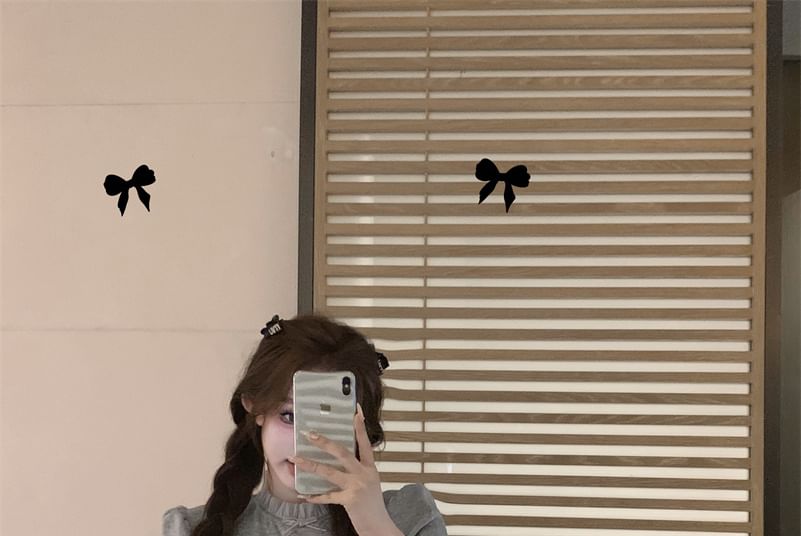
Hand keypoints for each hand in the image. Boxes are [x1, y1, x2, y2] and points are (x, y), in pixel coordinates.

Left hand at [288, 403, 401, 535]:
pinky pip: (327, 496)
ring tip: (295, 458)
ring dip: (310, 464)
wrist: (379, 526)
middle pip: (343, 453)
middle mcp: (364, 474)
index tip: (356, 411)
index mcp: (370, 467)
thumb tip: (339, 457)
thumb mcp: (370, 481)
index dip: (360, 426)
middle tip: (309, 434)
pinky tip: (304, 495)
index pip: (365, 442)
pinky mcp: (349, 500)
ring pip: (330, 472)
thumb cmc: (372, 503)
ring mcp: (356, 486)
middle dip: (324, 442)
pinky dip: (315, 496)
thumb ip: (358, 469)